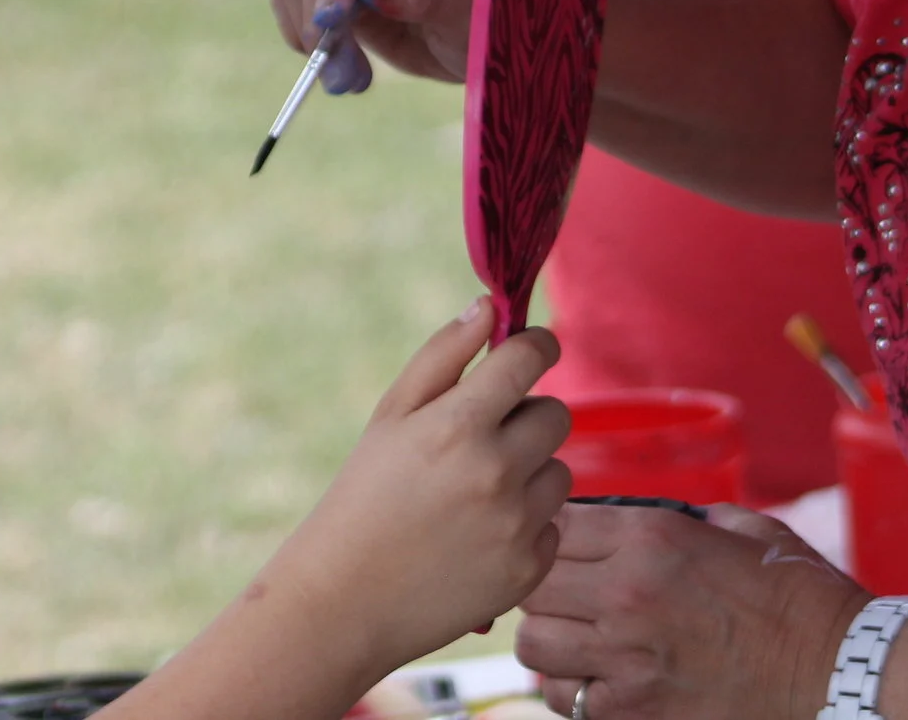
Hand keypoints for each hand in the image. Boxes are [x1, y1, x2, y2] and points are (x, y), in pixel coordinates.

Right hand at [258, 300, 572, 672]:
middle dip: (527, 417)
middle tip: (484, 439)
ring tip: (475, 495)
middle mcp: (497, 471)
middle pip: (557, 414)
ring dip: (530, 473)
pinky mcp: (529, 569)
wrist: (346, 599)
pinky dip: (527, 525)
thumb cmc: (363, 495)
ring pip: (560, 471)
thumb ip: (443, 355)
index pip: (532, 359)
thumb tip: (489, 307)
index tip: (532, 351)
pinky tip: (480, 536)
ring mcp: (517, 524)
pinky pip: (554, 525)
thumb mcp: (390, 415)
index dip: (538, 347)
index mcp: (459, 424)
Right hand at [271, 0, 489, 92]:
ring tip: (349, 80)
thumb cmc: (503, 15)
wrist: (499, 44)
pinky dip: (312, 41)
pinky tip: (346, 72)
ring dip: (314, 33)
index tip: (331, 16)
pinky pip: (301, 4)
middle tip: (340, 69)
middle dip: (322, 13)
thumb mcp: (475, 8)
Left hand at [516, 503, 868, 719]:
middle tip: (570, 591)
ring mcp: (626, 658)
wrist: (836, 672)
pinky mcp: (632, 711)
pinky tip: (599, 678)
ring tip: (579, 637)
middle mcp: (627, 593)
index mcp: (652, 537)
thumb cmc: (797, 595)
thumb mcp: (740, 528)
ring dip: (551, 636)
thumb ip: (678, 519)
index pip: (557, 522)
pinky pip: (562, 697)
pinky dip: (571, 688)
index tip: (570, 542)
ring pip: (534, 642)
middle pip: (534, 581)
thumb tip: (633, 520)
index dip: (558, 531)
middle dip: (545, 582)